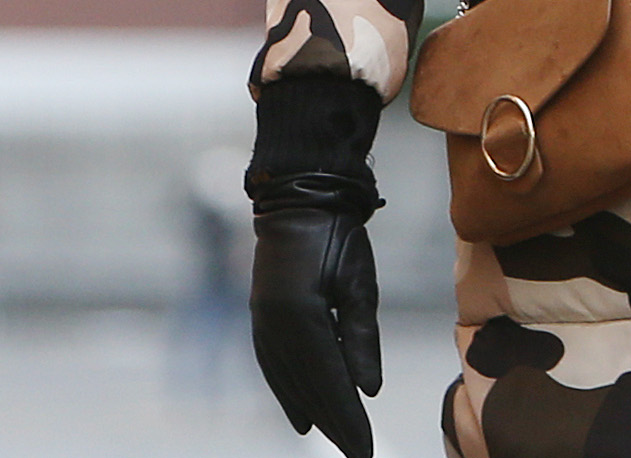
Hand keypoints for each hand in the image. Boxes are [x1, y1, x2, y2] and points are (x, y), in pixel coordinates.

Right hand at [250, 198, 381, 457]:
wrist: (299, 197)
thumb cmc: (338, 235)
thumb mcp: (360, 283)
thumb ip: (362, 338)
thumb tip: (368, 391)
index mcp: (301, 317)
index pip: (329, 381)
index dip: (348, 419)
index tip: (365, 450)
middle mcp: (275, 327)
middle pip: (308, 388)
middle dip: (335, 424)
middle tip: (359, 453)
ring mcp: (263, 323)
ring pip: (289, 382)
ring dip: (312, 411)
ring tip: (333, 437)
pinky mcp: (262, 318)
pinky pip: (275, 367)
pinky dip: (289, 393)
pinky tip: (302, 413)